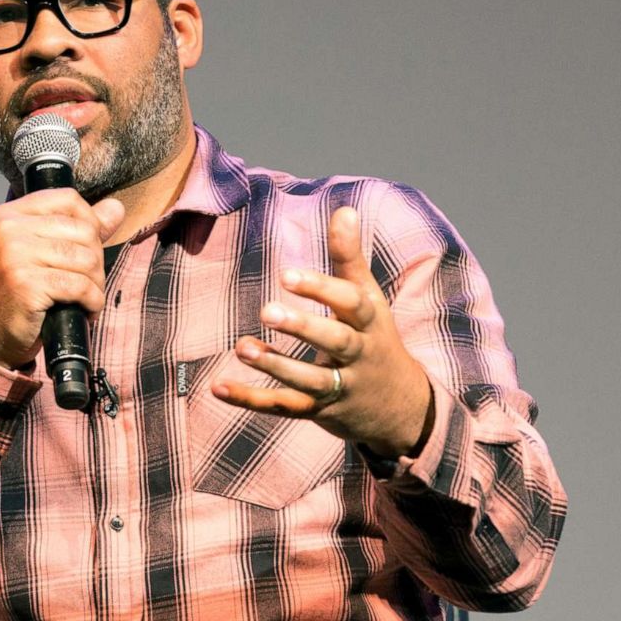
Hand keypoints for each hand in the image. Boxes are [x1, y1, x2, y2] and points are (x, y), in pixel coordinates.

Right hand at [0, 190, 125, 369]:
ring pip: (86, 259)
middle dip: (96, 261)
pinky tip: (85, 310)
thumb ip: (78, 228)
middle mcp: (9, 229)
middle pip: (83, 230)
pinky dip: (92, 301)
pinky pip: (80, 286)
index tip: (87, 250)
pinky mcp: (25, 284)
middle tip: (87, 284)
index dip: (90, 223)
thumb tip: (116, 207)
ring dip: (96, 284)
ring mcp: (14, 255)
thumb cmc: (16, 294)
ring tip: (85, 299)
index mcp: (9, 214)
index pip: (68, 199)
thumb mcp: (41, 253)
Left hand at [210, 206, 434, 458]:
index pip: (350, 303)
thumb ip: (350, 258)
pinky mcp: (318, 411)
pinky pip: (284, 407)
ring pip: (308, 380)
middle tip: (266, 310)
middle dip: (302, 328)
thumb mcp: (369, 300)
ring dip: (275, 366)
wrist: (401, 409)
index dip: (321, 289)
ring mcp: (339, 387)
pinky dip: (251, 400)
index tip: (287, 275)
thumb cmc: (375, 339)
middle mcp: (358, 355)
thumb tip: (344, 209)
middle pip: (335, 342)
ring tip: (242, 348)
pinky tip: (219, 387)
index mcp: (370, 322)